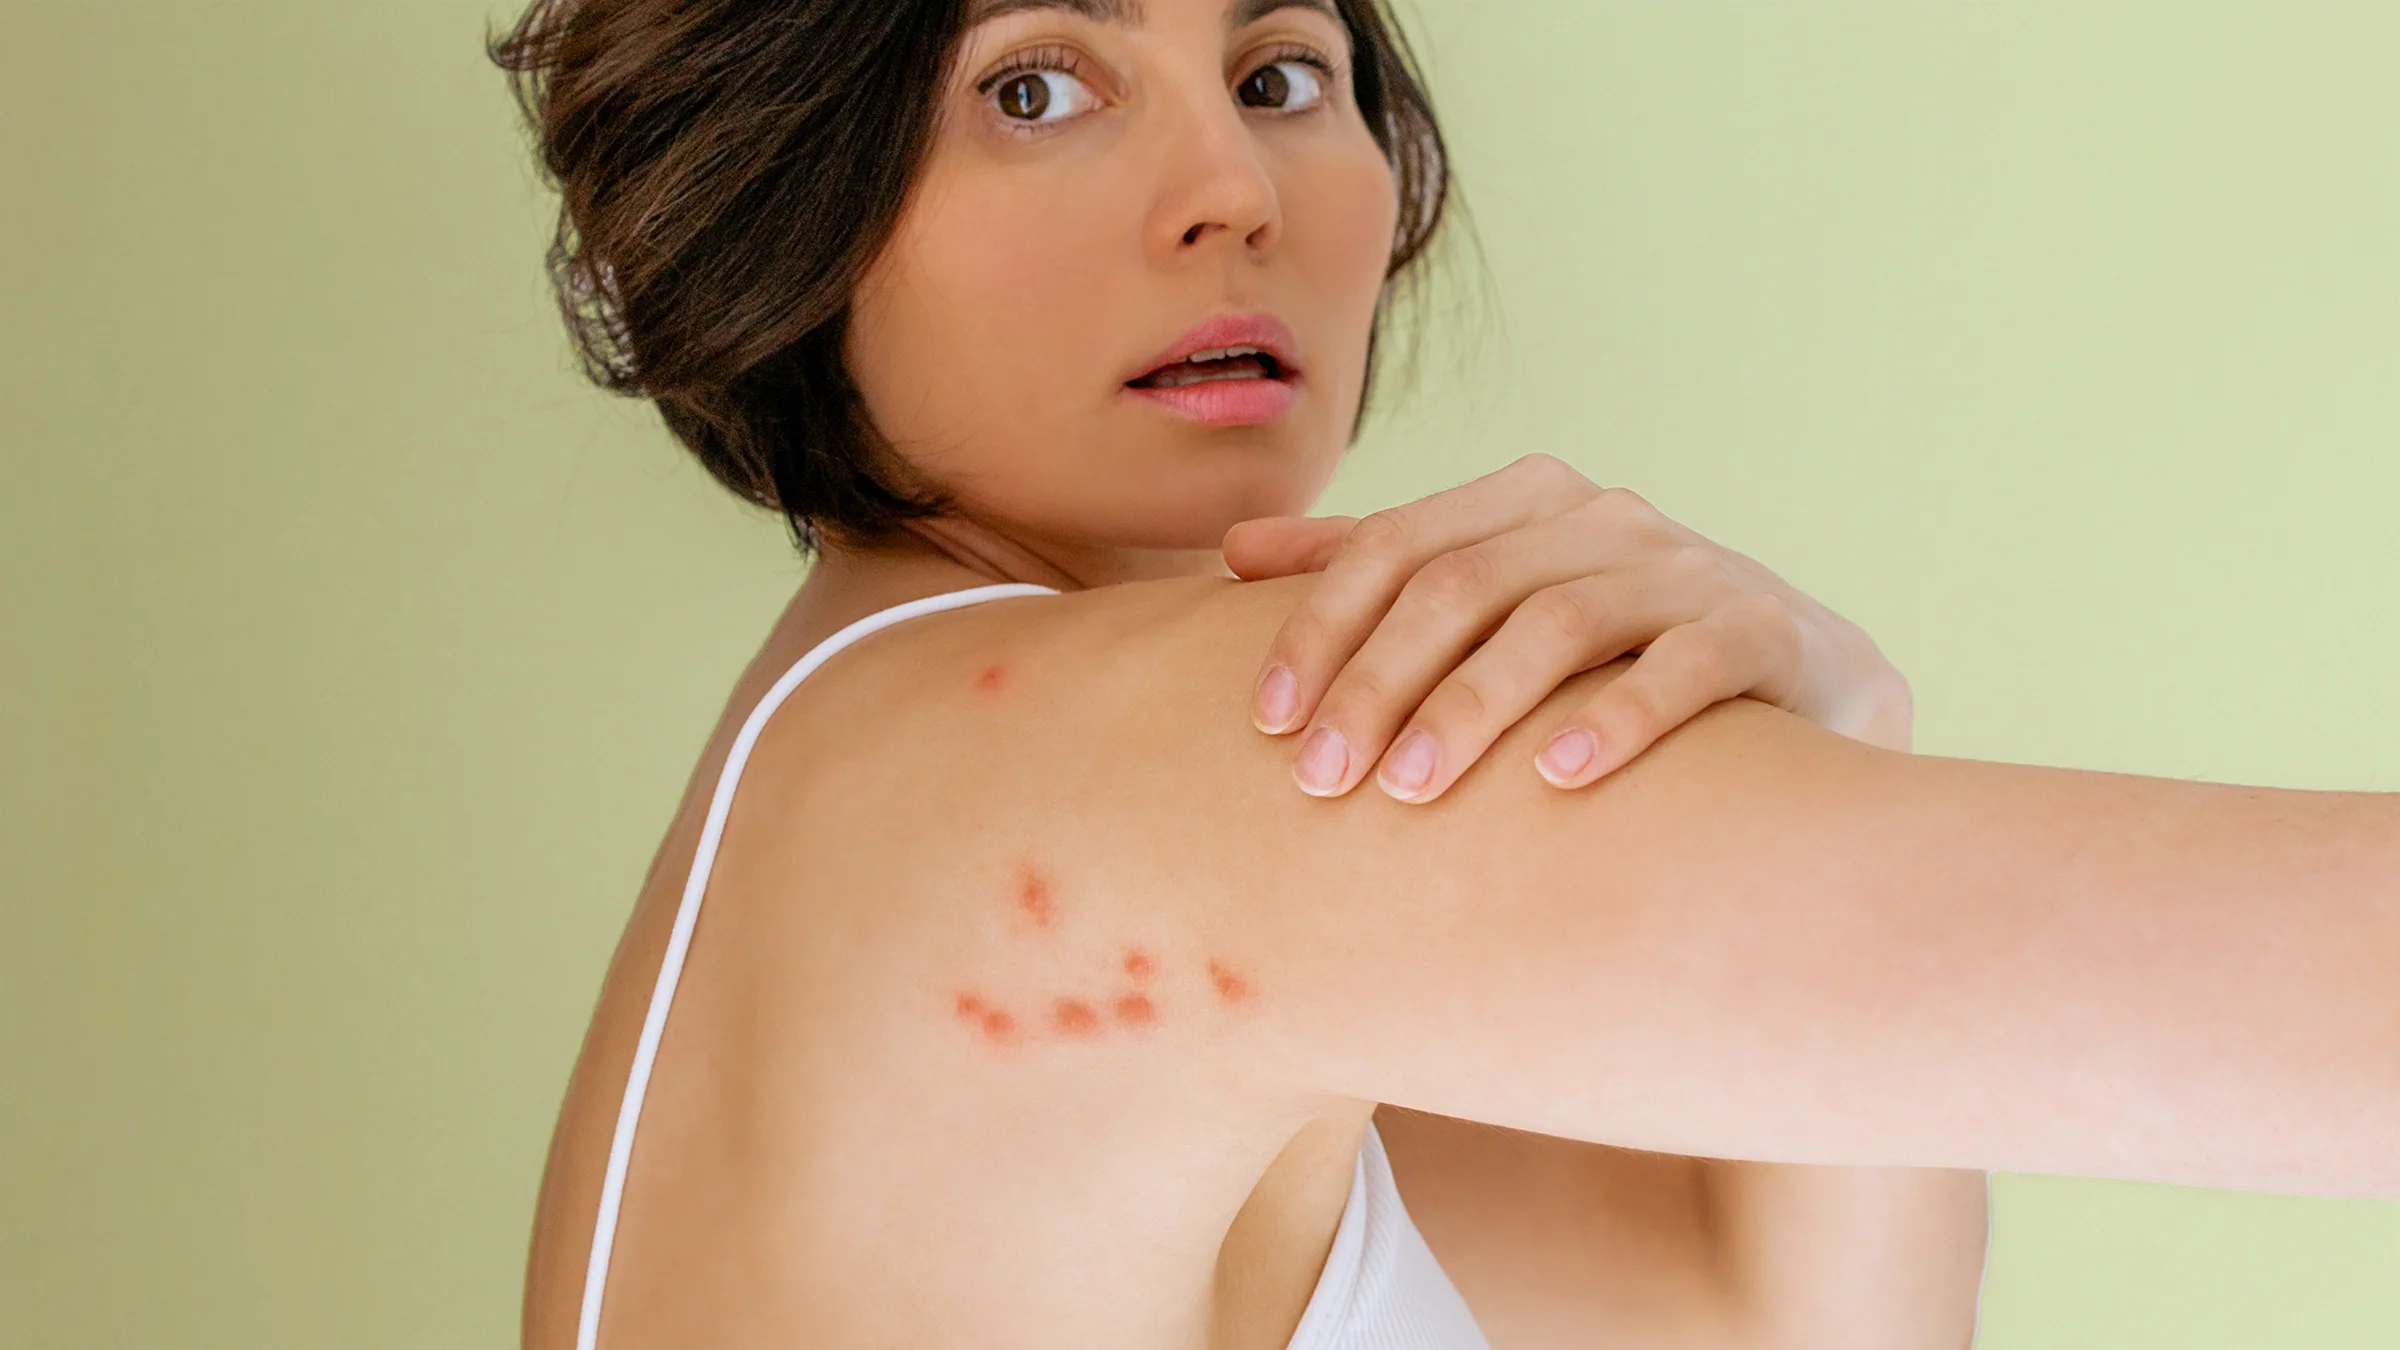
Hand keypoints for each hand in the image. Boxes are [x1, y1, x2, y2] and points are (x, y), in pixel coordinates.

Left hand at [1223, 454, 1911, 801]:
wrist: (1807, 687)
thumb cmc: (1619, 653)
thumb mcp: (1502, 601)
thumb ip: (1383, 571)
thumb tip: (1235, 552)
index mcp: (1525, 501)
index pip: (1394, 544)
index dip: (1320, 627)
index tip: (1265, 721)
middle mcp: (1602, 518)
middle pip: (1463, 583)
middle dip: (1379, 681)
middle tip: (1320, 778)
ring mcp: (1687, 567)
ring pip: (1559, 619)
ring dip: (1473, 707)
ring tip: (1411, 791)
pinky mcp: (1761, 630)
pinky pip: (1682, 665)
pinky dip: (1616, 717)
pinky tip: (1557, 776)